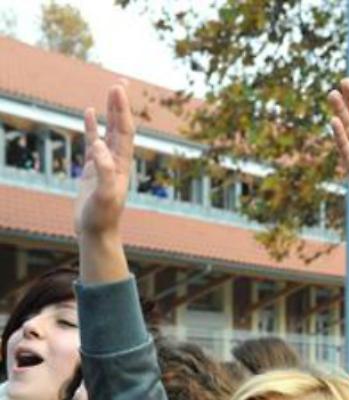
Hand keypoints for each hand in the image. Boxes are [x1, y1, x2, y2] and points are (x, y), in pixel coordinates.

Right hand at [75, 82, 134, 237]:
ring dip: (110, 112)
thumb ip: (104, 171)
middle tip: (119, 84)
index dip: (122, 111)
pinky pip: (92, 142)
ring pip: (108, 131)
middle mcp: (117, 161)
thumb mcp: (104, 195)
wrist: (97, 232)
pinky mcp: (92, 169)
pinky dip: (91, 126)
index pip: (125, 132)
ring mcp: (105, 164)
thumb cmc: (102, 217)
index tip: (117, 90)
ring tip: (111, 92)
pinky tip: (88, 113)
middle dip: (120, 106)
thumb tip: (99, 145)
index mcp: (122, 165)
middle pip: (120, 127)